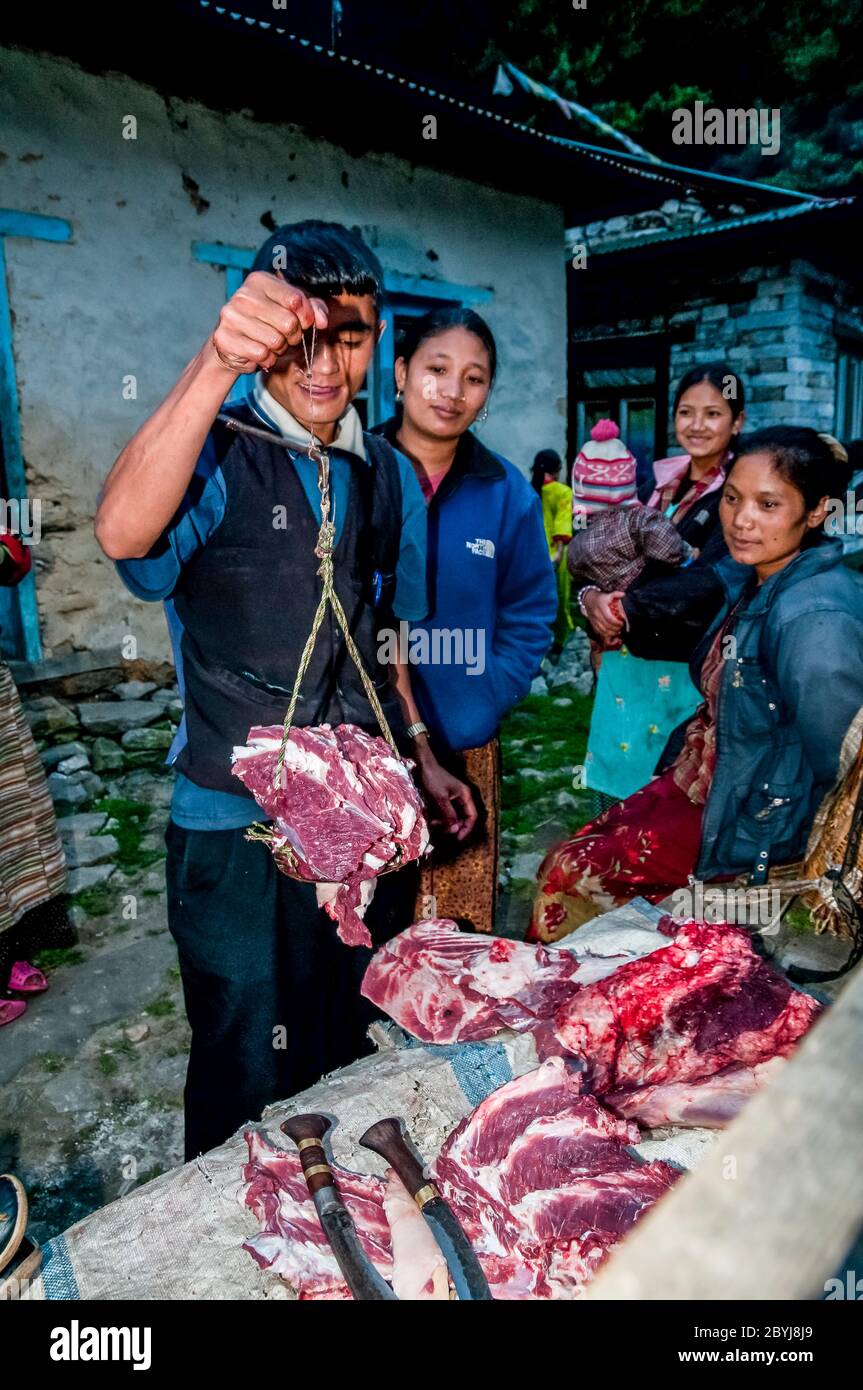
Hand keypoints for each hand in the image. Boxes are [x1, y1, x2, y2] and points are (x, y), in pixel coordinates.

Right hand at [209, 271, 328, 375]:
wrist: (233, 344)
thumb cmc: (268, 324)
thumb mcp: (293, 310)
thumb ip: (313, 309)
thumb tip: (322, 321)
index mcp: (259, 280)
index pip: (295, 300)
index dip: (306, 317)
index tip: (303, 322)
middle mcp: (243, 295)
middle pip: (288, 323)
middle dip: (292, 336)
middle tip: (284, 337)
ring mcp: (231, 316)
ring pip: (275, 341)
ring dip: (279, 349)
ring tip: (270, 344)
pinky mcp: (225, 337)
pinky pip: (261, 354)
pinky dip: (266, 359)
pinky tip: (259, 354)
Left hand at [416, 752, 477, 841]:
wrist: (424, 765)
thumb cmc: (433, 779)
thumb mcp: (440, 799)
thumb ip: (449, 815)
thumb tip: (455, 830)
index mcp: (466, 796)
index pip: (472, 817)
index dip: (467, 829)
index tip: (458, 839)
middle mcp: (463, 798)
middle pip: (464, 818)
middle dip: (453, 826)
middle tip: (442, 830)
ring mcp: (455, 798)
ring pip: (454, 817)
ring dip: (446, 823)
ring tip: (434, 823)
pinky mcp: (446, 799)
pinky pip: (447, 813)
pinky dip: (441, 818)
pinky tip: (433, 819)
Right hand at [584, 589, 625, 643]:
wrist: (588, 599)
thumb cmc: (600, 598)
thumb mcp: (607, 594)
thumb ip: (616, 594)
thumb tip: (624, 594)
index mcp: (601, 607)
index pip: (609, 618)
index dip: (616, 623)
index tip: (622, 623)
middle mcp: (596, 614)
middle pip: (607, 626)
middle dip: (615, 629)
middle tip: (621, 628)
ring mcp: (594, 620)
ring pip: (603, 630)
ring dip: (611, 633)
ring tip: (618, 631)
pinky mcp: (592, 623)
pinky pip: (599, 632)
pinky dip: (606, 634)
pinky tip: (611, 633)